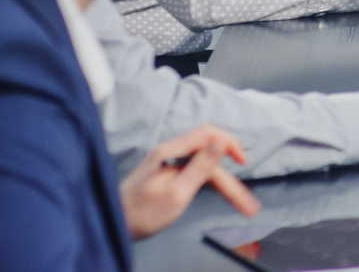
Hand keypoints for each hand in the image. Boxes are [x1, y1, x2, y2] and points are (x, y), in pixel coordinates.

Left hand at [120, 125, 258, 239]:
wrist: (113, 224)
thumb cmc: (143, 213)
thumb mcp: (177, 192)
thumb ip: (200, 166)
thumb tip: (221, 140)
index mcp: (171, 152)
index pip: (209, 133)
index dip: (230, 143)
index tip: (243, 162)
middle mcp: (170, 152)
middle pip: (209, 155)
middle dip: (230, 178)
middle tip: (245, 202)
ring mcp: (167, 162)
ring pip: (204, 166)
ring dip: (223, 182)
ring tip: (239, 203)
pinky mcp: (166, 174)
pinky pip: (195, 171)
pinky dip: (210, 182)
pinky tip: (218, 192)